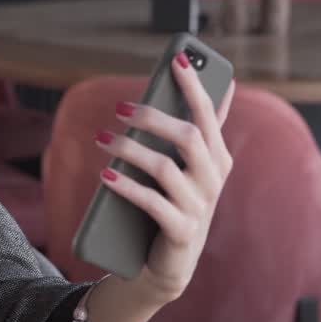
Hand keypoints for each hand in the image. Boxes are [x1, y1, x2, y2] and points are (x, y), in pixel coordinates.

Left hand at [95, 53, 236, 303]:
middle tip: (120, 109)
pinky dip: (126, 186)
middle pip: (188, 136)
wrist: (169, 263)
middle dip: (153, 117)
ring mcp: (200, 206)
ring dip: (129, 149)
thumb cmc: (175, 203)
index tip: (177, 57)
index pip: (208, 113)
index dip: (194, 85)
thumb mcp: (185, 167)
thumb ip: (198, 131)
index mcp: (217, 157)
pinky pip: (153, 203)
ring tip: (101, 139)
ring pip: (165, 167)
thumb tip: (219, 86)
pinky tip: (105, 174)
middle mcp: (214, 178)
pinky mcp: (182, 231)